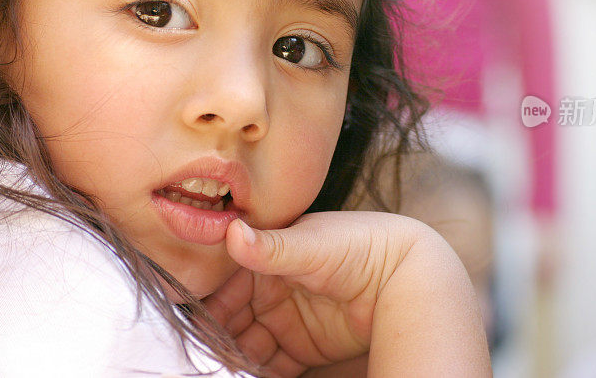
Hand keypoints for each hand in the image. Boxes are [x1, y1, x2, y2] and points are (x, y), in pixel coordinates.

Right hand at [202, 211, 489, 377]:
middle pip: (230, 318)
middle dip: (216, 335)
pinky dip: (256, 371)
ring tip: (220, 367)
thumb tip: (231, 231)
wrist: (405, 273)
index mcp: (267, 257)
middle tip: (202, 352)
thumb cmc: (357, 246)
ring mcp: (286, 319)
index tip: (189, 320)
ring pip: (246, 344)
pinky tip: (244, 374)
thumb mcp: (311, 245)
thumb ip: (271, 246)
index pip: (225, 282)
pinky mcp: (303, 347)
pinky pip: (271, 365)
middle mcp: (271, 289)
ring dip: (233, 358)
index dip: (206, 300)